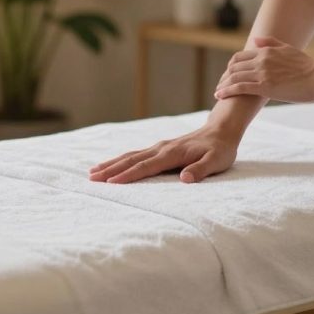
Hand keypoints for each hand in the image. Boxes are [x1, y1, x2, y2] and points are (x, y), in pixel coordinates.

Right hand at [88, 124, 239, 183]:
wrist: (220, 130)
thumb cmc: (220, 149)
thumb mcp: (217, 161)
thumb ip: (201, 170)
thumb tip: (184, 179)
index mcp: (172, 153)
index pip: (146, 166)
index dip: (128, 175)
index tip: (111, 182)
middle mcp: (161, 148)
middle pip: (131, 160)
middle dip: (111, 169)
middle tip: (92, 178)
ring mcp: (159, 147)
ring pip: (130, 156)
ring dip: (111, 164)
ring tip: (93, 172)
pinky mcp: (159, 148)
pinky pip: (135, 155)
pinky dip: (120, 160)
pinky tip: (112, 164)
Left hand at [215, 36, 313, 102]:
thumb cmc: (307, 65)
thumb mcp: (287, 49)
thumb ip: (270, 43)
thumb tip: (254, 40)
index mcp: (265, 52)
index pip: (239, 57)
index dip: (230, 67)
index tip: (227, 75)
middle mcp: (261, 60)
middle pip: (233, 67)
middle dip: (224, 77)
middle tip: (220, 86)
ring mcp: (262, 73)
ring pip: (234, 77)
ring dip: (223, 85)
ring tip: (217, 93)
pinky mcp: (264, 86)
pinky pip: (240, 87)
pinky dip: (227, 91)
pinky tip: (220, 96)